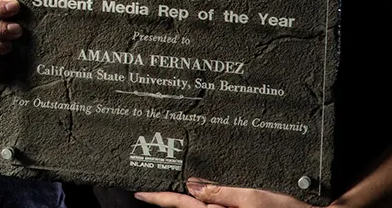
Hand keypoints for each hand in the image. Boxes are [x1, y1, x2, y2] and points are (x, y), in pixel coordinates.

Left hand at [136, 179, 313, 207]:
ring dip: (193, 200)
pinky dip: (208, 202)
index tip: (138, 192)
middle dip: (175, 199)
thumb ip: (220, 192)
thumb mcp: (253, 197)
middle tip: (158, 186)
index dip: (158, 198)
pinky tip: (209, 194)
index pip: (181, 205)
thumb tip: (191, 186)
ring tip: (191, 188)